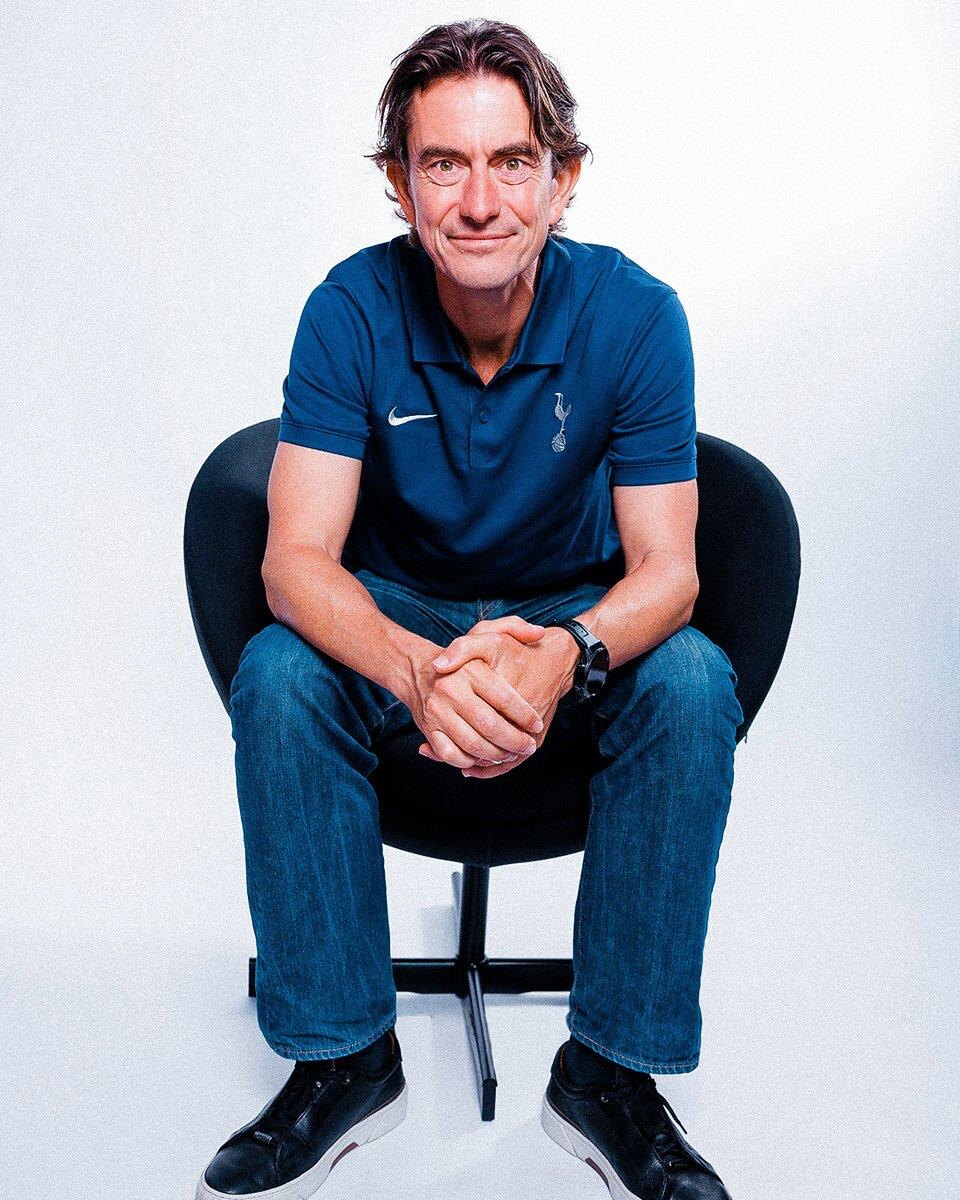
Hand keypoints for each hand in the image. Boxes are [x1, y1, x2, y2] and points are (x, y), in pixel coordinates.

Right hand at [407, 617, 548, 770]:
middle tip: (528, 746)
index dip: (525, 716)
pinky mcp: (428, 727)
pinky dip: (468, 760)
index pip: (505, 699)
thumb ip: (515, 628)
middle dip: (514, 741)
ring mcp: (438, 711)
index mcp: (470, 670)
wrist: (417, 669)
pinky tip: (482, 758)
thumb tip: (539, 633)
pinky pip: (450, 753)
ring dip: (495, 754)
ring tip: (510, 754)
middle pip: (490, 725)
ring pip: (472, 743)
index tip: (537, 724)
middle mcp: (452, 690)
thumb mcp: (487, 634)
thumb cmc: (463, 658)